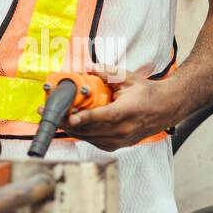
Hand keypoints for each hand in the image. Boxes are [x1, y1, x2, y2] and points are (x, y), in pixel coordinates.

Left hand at [52, 63, 184, 151]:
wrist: (164, 109)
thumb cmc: (146, 93)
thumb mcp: (127, 77)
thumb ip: (105, 72)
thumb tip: (86, 67)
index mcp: (128, 112)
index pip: (104, 117)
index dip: (86, 118)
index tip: (70, 117)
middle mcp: (123, 130)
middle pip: (90, 130)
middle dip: (66, 121)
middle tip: (47, 112)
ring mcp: (120, 141)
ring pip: (88, 137)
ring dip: (69, 128)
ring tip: (52, 116)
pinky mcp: (115, 145)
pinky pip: (92, 140)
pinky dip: (79, 132)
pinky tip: (68, 122)